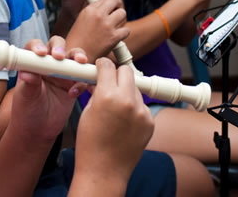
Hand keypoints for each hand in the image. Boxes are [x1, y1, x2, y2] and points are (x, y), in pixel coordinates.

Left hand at [9, 36, 87, 142]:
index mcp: (32, 64)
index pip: (35, 47)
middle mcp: (48, 64)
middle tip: (61, 56)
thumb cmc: (26, 112)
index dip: (38, 46)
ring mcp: (63, 73)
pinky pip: (83, 76)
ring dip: (78, 56)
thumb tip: (27, 73)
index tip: (41, 53)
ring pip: (73, 56)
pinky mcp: (74, 83)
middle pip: (57, 46)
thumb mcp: (26, 97)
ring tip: (80, 62)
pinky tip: (74, 93)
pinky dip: (82, 80)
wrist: (38, 131)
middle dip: (61, 48)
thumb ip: (29, 84)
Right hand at [64, 0, 128, 60]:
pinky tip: (117, 37)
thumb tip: (105, 7)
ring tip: (116, 26)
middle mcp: (98, 15)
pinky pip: (126, 30)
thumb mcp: (81, 21)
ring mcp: (107, 25)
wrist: (76, 59)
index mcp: (89, 10)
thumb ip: (93, 13)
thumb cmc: (78, 41)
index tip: (107, 11)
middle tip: (115, 14)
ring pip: (123, 13)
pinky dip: (123, 34)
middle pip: (115, 1)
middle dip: (116, 7)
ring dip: (121, 19)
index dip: (107, 5)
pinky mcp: (114, 37)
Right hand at [74, 58, 153, 184]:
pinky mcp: (150, 122)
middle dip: (117, 75)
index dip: (102, 66)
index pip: (108, 66)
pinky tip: (124, 122)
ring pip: (135, 89)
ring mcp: (141, 112)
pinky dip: (134, 108)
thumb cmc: (90, 144)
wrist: (104, 170)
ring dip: (126, 92)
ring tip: (116, 108)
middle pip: (126, 71)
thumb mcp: (87, 112)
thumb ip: (96, 92)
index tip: (101, 68)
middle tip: (109, 84)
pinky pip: (142, 106)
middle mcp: (127, 101)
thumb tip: (101, 79)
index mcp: (107, 96)